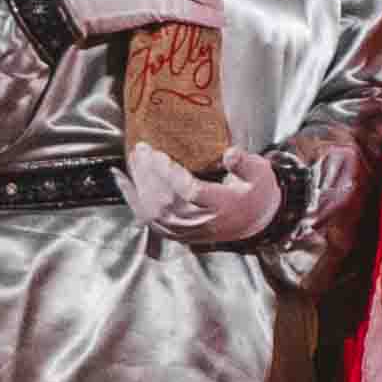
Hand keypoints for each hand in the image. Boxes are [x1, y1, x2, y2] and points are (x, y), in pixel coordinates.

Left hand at [121, 141, 284, 246]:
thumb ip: (244, 164)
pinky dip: (131, 198)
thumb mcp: (261, 173)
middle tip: (142, 149)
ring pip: (153, 210)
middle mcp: (202, 222)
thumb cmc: (257, 193)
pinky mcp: (175, 232)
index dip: (172, 176)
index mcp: (223, 206)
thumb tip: (229, 153)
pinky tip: (121, 179)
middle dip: (150, 174)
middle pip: (166, 201)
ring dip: (139, 183)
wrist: (257, 222)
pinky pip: (147, 218)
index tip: (161, 155)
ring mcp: (186, 230)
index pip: (190, 193)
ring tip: (135, 158)